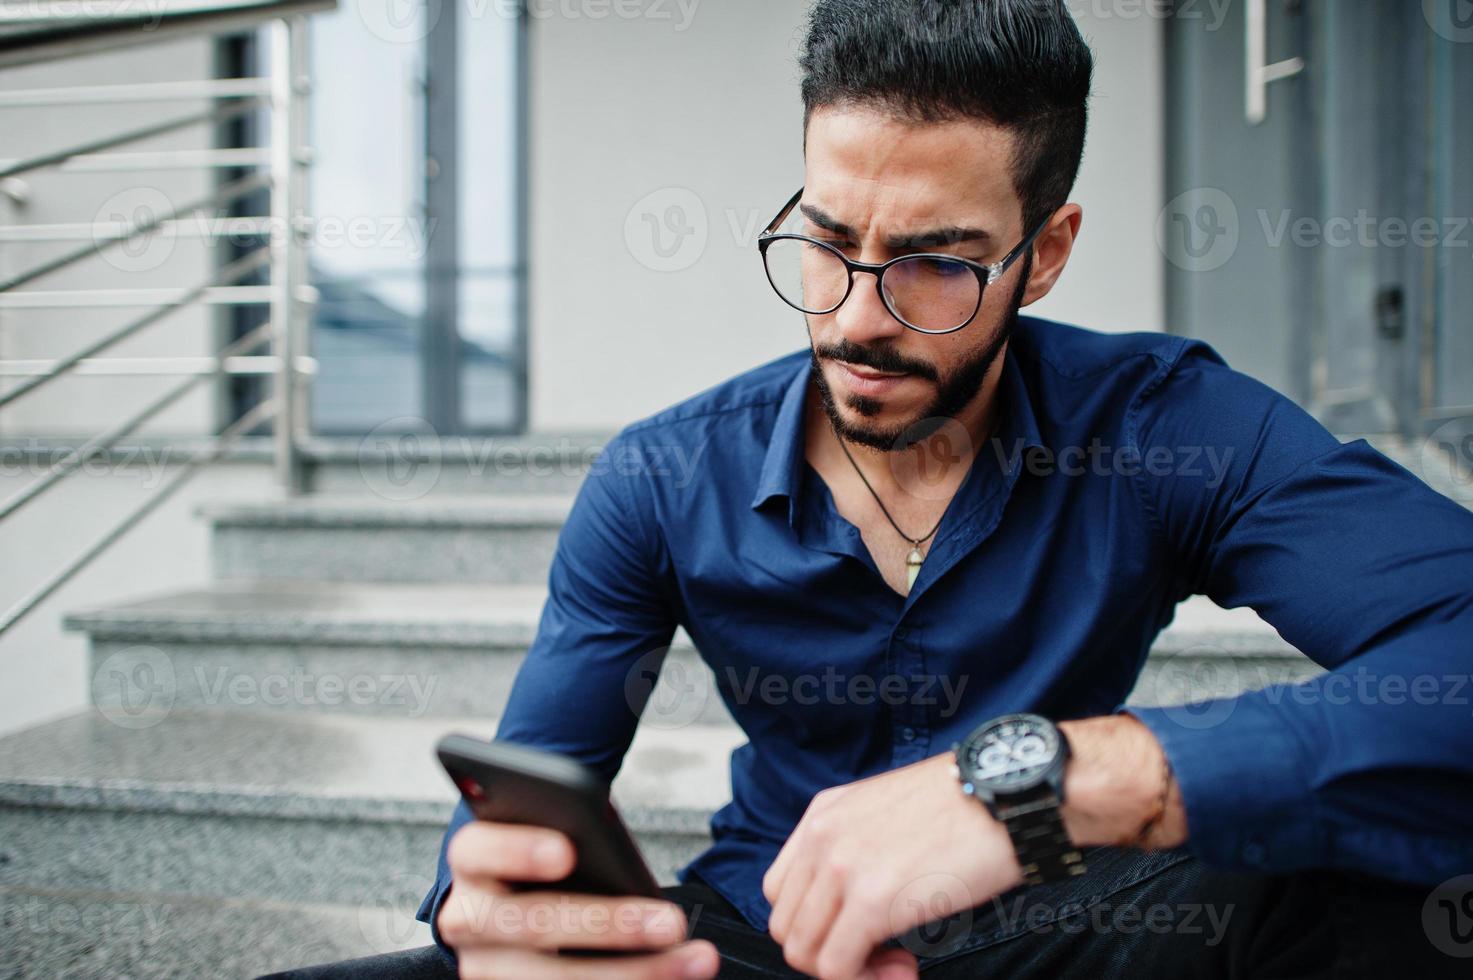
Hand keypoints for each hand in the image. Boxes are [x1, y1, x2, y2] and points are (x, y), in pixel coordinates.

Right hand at [439, 821, 719, 978]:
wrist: (510, 895)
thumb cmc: (542, 851)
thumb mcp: (545, 829)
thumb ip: (568, 831)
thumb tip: (607, 853)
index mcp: (472, 858)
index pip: (480, 849)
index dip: (519, 850)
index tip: (568, 851)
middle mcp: (466, 917)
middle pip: (532, 924)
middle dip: (608, 924)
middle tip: (671, 922)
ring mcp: (484, 967)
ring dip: (636, 972)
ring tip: (696, 958)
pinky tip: (676, 975)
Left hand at [761, 714, 1184, 979]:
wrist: (1010, 793)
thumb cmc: (969, 804)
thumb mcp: (890, 814)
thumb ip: (858, 850)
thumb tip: (853, 905)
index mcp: (823, 815)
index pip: (782, 890)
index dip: (817, 923)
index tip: (861, 932)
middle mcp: (821, 837)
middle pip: (787, 925)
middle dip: (829, 953)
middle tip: (884, 955)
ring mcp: (841, 868)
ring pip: (803, 952)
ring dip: (848, 972)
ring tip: (898, 963)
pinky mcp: (872, 901)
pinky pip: (836, 967)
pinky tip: (908, 967)